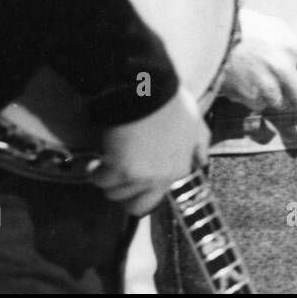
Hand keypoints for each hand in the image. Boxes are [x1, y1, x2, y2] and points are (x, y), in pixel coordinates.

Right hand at [92, 85, 208, 215]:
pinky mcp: (120, 169)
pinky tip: (94, 162)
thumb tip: (202, 160)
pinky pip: (100, 180)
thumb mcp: (195, 123)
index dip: (143, 188)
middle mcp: (161, 178)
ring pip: (116, 193)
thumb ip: (199, 144)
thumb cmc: (170, 102)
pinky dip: (94, 172)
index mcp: (180, 168)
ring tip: (104, 165)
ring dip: (107, 180)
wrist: (149, 91)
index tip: (135, 179)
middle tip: (116, 181)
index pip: (159, 196)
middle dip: (124, 196)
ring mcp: (140, 176)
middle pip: (136, 206)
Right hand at [221, 9, 296, 112]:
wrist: (208, 33)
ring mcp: (264, 84)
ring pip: (280, 103)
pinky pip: (258, 106)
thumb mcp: (275, 27)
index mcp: (291, 46)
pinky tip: (244, 80)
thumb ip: (293, 48)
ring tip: (257, 75)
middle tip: (285, 82)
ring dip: (273, 95)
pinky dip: (253, 98)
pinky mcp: (247, 97)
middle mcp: (281, 68)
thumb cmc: (243, 26)